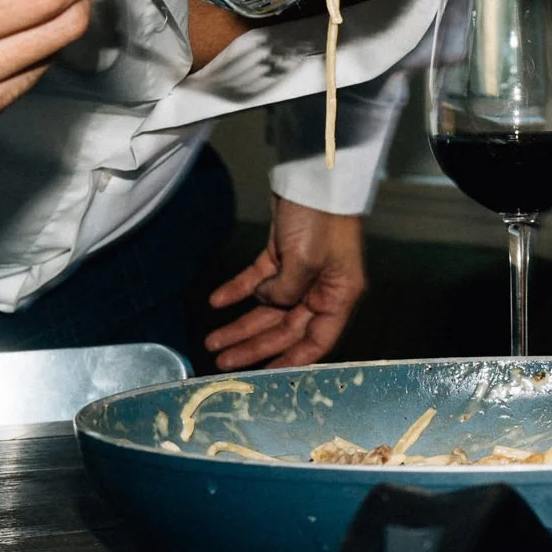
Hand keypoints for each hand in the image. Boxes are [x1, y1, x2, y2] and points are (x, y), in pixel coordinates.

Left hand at [204, 196, 366, 368]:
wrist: (313, 174)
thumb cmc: (320, 219)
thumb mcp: (304, 261)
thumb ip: (284, 293)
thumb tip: (267, 303)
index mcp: (339, 295)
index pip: (317, 341)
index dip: (291, 361)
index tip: (263, 377)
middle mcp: (322, 288)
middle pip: (285, 328)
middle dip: (253, 345)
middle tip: (221, 360)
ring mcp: (302, 271)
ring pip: (268, 307)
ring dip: (241, 323)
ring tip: (213, 340)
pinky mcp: (282, 253)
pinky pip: (257, 280)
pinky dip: (237, 291)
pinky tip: (216, 302)